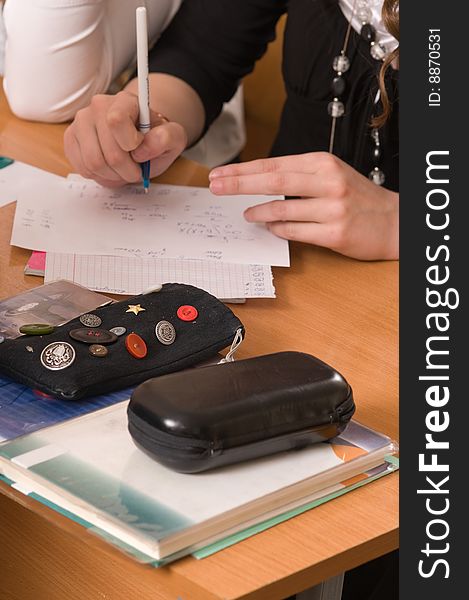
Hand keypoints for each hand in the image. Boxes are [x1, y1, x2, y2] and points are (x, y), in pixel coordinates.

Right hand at [64, 91, 186, 186]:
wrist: (139, 140)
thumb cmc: (154, 138)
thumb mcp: (173, 138)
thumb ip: (167, 138)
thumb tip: (144, 146)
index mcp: (124, 101)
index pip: (116, 121)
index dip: (130, 145)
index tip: (140, 149)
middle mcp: (98, 106)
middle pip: (107, 151)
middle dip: (126, 170)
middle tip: (135, 171)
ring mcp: (81, 122)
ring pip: (93, 163)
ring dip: (113, 175)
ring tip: (123, 171)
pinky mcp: (71, 139)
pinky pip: (82, 167)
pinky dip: (99, 176)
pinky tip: (109, 169)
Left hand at [209, 152, 398, 259]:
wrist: (393, 221)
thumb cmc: (357, 197)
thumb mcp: (331, 175)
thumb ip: (299, 176)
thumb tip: (259, 182)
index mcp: (323, 163)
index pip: (273, 164)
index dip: (243, 171)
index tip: (219, 174)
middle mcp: (328, 182)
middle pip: (273, 180)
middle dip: (238, 184)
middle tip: (215, 187)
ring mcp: (332, 208)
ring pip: (282, 209)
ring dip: (257, 212)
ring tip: (246, 214)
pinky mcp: (335, 233)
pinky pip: (296, 231)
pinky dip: (278, 229)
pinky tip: (269, 227)